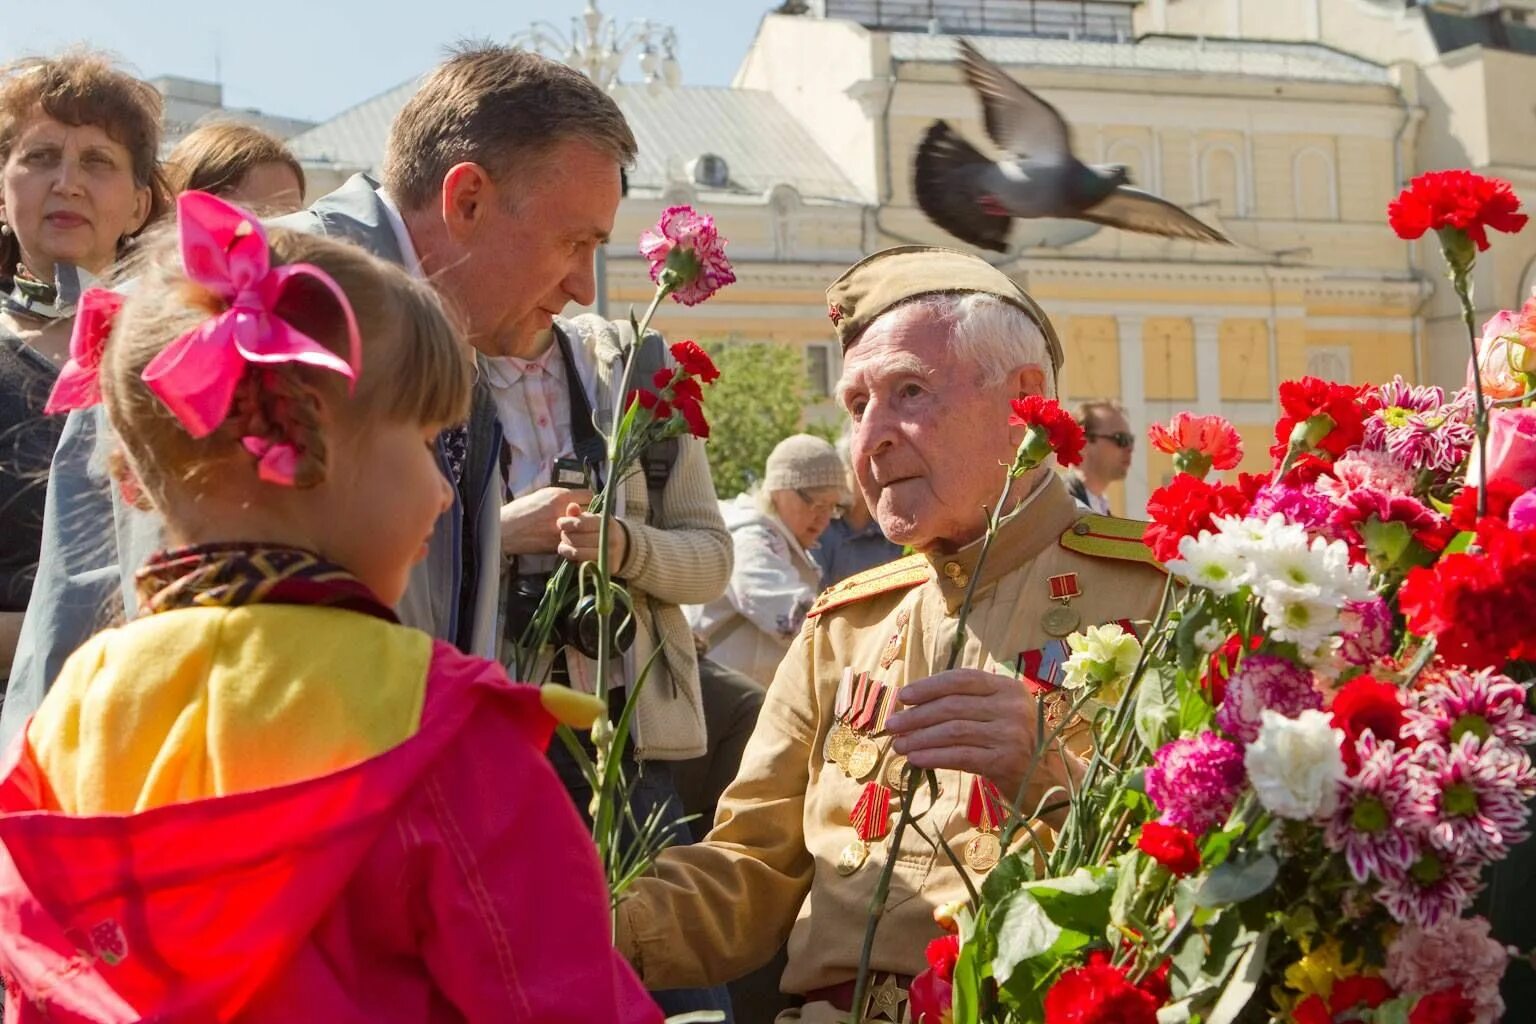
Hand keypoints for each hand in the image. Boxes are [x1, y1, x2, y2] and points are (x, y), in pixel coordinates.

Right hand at [501, 487, 591, 556]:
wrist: (505, 530)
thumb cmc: (522, 509)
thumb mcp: (543, 494)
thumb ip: (563, 496)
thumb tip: (579, 498)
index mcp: (559, 497)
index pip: (589, 495)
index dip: (590, 499)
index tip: (589, 502)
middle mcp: (563, 514)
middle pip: (592, 514)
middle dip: (592, 515)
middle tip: (590, 517)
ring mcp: (562, 531)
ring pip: (586, 531)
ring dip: (587, 530)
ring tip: (583, 529)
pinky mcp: (558, 546)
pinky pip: (576, 542)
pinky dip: (577, 540)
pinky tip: (572, 537)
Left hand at [557, 503, 629, 569]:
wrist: (622, 547)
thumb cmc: (602, 530)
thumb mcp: (594, 519)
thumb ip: (580, 514)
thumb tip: (571, 507)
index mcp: (607, 523)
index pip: (581, 524)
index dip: (567, 523)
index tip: (560, 523)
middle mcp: (610, 539)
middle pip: (577, 539)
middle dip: (565, 536)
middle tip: (563, 535)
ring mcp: (609, 554)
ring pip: (577, 553)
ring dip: (565, 549)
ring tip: (563, 546)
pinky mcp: (606, 567)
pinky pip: (582, 564)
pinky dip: (573, 559)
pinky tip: (572, 554)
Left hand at [886, 668, 1048, 803]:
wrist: (1053, 780)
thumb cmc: (1018, 745)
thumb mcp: (1002, 714)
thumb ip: (971, 704)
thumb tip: (915, 704)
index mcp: (1009, 688)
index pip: (962, 679)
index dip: (929, 686)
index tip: (903, 696)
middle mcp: (1012, 708)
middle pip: (953, 706)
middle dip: (916, 716)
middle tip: (891, 725)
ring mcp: (1010, 734)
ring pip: (952, 731)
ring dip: (919, 738)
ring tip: (898, 745)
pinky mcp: (1005, 762)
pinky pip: (959, 756)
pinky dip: (932, 756)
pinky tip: (915, 759)